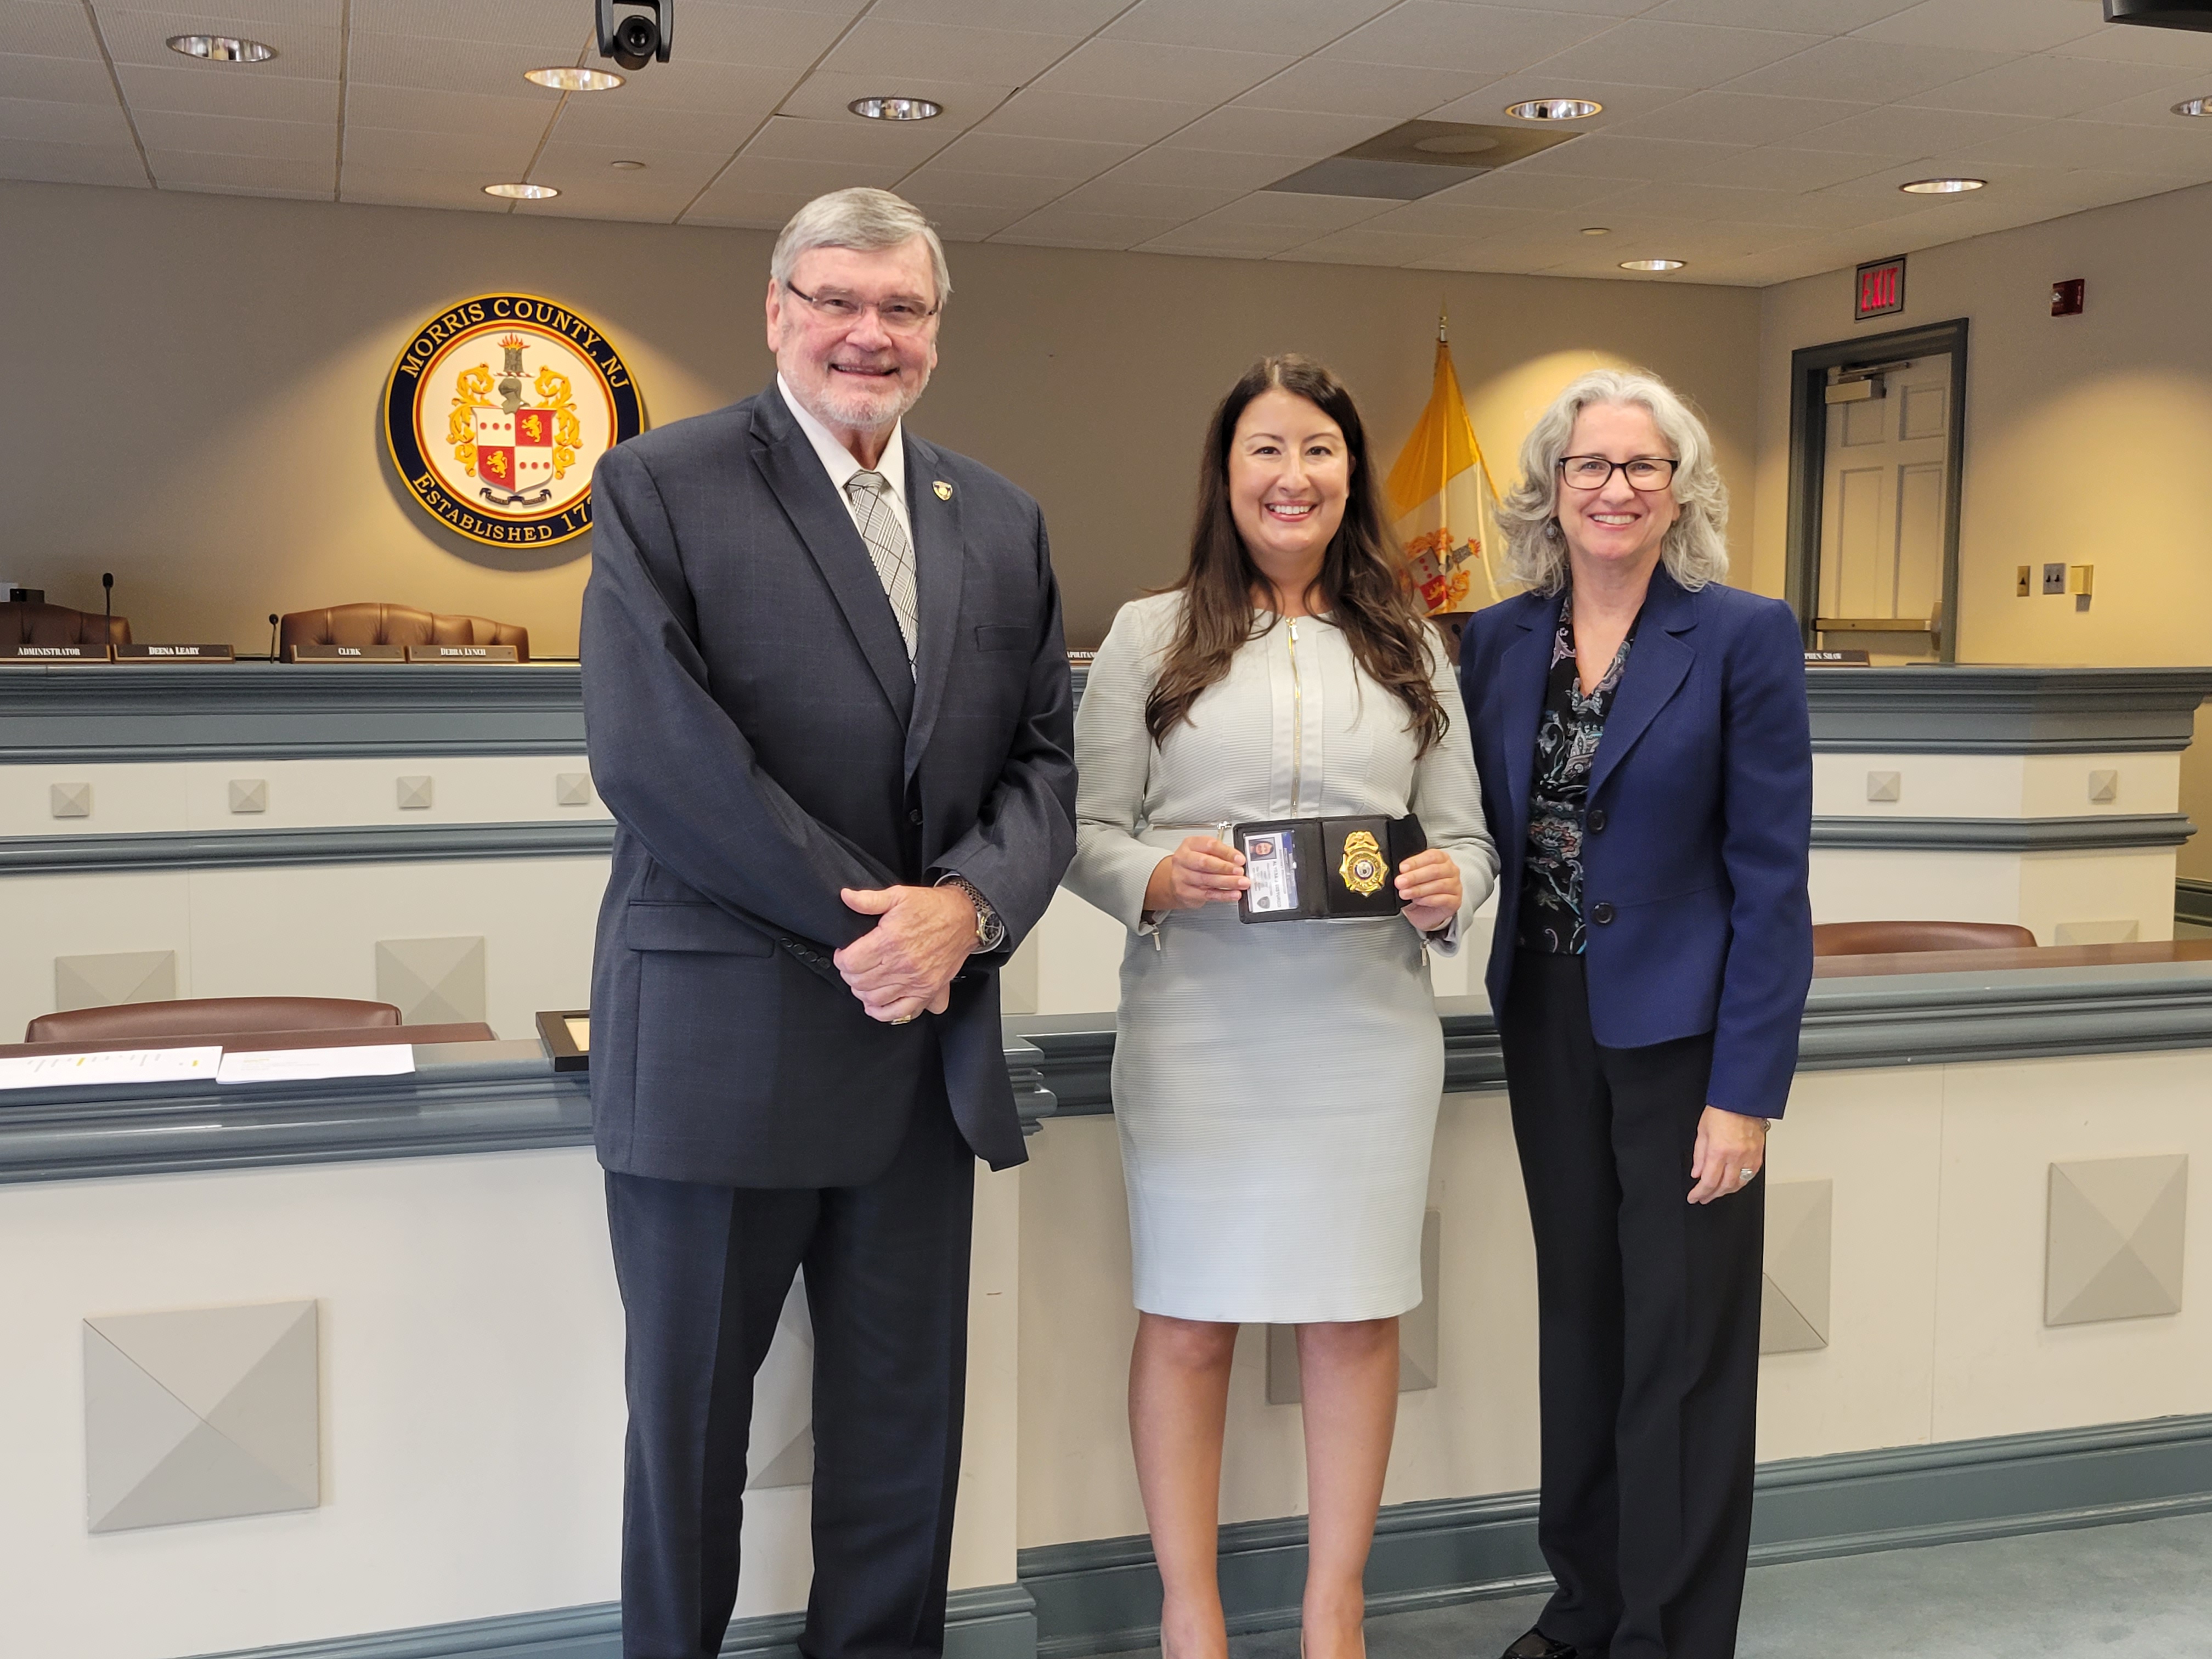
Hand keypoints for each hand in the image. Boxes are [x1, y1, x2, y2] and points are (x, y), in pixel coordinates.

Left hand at [834, 885, 972, 1022]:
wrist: (964, 918)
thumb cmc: (933, 908)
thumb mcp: (898, 895)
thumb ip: (869, 900)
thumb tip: (846, 897)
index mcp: (890, 941)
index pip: (851, 962)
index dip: (841, 959)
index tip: (844, 953)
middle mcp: (902, 964)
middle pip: (859, 982)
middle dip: (850, 974)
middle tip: (853, 965)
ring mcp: (915, 981)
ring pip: (874, 999)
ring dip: (862, 992)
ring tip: (863, 980)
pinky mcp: (927, 990)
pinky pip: (900, 1011)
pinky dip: (882, 1012)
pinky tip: (875, 1004)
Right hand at [1142, 836, 1246, 912]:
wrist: (1177, 881)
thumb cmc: (1194, 864)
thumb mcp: (1206, 852)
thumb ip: (1222, 854)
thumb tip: (1239, 860)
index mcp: (1190, 844)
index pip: (1210, 845)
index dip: (1227, 853)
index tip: (1240, 859)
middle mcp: (1183, 859)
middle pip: (1205, 862)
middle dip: (1225, 868)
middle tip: (1240, 872)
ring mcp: (1181, 876)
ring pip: (1207, 880)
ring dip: (1227, 882)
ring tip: (1241, 883)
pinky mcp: (1184, 892)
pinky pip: (1207, 894)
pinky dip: (1223, 895)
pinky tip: (1233, 894)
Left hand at [1396, 849, 1461, 933]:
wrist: (1425, 913)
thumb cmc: (1420, 892)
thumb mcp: (1412, 880)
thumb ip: (1407, 874)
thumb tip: (1398, 875)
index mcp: (1441, 859)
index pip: (1431, 856)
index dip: (1415, 862)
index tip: (1402, 868)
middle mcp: (1451, 870)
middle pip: (1435, 870)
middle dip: (1415, 876)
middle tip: (1400, 882)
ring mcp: (1455, 886)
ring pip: (1439, 885)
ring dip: (1419, 889)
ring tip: (1405, 893)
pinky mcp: (1455, 901)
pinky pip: (1444, 899)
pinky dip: (1429, 900)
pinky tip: (1418, 900)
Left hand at [1688, 1106, 1766, 1204]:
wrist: (1742, 1100)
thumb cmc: (1722, 1110)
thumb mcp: (1702, 1131)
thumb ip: (1699, 1156)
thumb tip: (1697, 1173)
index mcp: (1719, 1150)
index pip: (1709, 1181)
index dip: (1700, 1192)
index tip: (1694, 1197)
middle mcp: (1736, 1156)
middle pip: (1724, 1186)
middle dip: (1712, 1195)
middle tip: (1704, 1197)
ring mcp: (1749, 1157)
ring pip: (1739, 1184)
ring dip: (1726, 1191)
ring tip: (1717, 1192)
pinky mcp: (1758, 1155)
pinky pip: (1750, 1176)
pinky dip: (1740, 1183)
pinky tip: (1733, 1183)